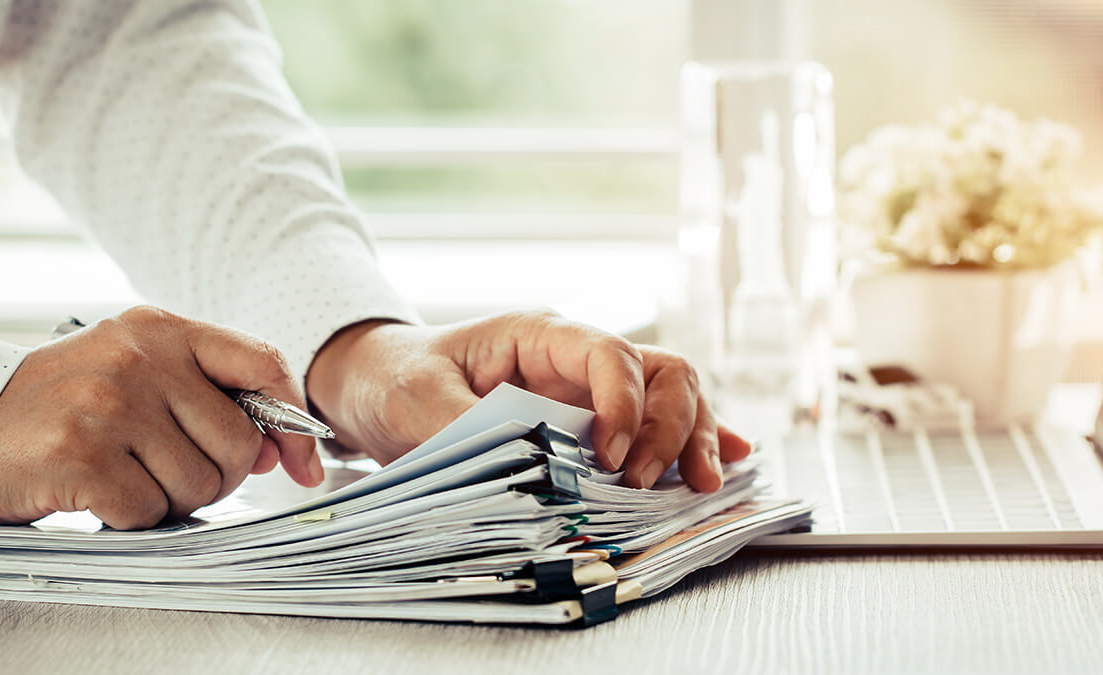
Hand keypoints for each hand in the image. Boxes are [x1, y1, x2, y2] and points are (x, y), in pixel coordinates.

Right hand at [0, 306, 323, 529]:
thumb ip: (209, 396)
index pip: (261, 361)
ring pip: (201, 483)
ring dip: (170, 499)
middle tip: (166, 472)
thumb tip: (281, 448)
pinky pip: (151, 511)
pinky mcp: (82, 455)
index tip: (302, 463)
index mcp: (161, 329)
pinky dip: (131, 518)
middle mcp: (139, 358)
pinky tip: (99, 494)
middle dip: (216, 476)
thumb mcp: (137, 373)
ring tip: (126, 476)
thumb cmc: (66, 406)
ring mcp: (109, 403)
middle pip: (239, 442)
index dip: (292, 420)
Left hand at [306, 311, 752, 491]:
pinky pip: (656, 424)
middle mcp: (578, 359)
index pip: (610, 355)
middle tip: (649, 483)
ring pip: (673, 397)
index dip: (625, 405)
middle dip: (673, 425)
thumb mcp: (417, 400)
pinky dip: (693, 441)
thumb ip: (468, 428)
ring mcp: (590, 389)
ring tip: (700, 485)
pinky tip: (725, 463)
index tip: (611, 459)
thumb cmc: (397, 379)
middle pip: (662, 372)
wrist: (376, 383)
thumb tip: (530, 476)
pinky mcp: (591, 423)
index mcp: (541, 336)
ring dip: (693, 437)